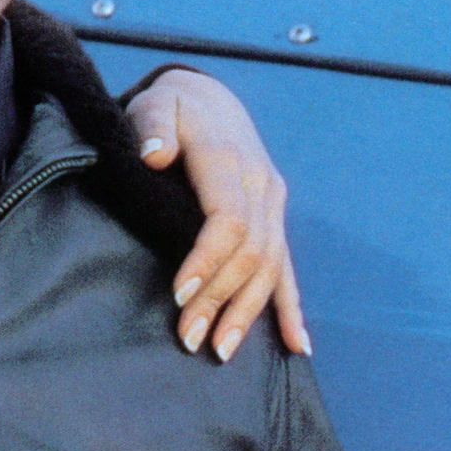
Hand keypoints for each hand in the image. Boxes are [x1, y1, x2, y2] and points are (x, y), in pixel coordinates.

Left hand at [126, 69, 308, 361]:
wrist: (207, 98)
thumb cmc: (170, 108)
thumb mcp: (154, 106)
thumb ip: (153, 127)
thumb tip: (155, 154)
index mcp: (230, 160)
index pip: (228, 220)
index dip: (207, 260)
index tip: (178, 295)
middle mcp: (261, 185)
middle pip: (249, 253)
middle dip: (220, 299)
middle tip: (188, 338)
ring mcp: (273, 204)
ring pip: (271, 267)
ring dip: (248, 313)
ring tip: (221, 351)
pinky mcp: (275, 218)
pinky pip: (288, 268)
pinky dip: (291, 308)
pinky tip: (296, 345)